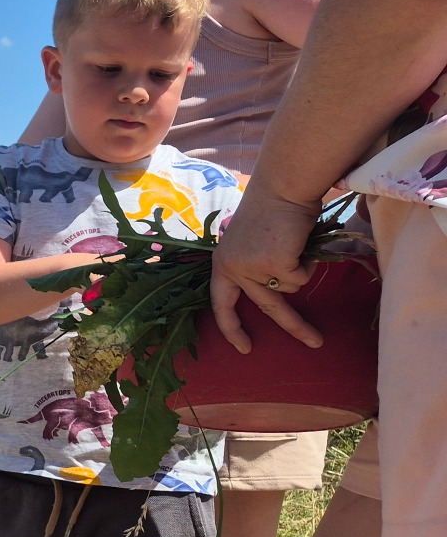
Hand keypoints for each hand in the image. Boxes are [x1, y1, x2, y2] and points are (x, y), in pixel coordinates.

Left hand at [211, 182, 323, 352]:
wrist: (281, 188)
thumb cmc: (271, 211)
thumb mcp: (253, 243)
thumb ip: (257, 266)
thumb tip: (280, 288)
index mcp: (223, 263)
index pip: (221, 303)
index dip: (232, 327)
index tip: (244, 347)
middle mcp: (233, 268)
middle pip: (266, 305)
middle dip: (295, 326)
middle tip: (315, 343)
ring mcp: (253, 268)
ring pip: (290, 289)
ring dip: (302, 270)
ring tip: (297, 245)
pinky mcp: (275, 265)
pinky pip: (301, 277)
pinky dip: (308, 262)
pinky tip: (299, 241)